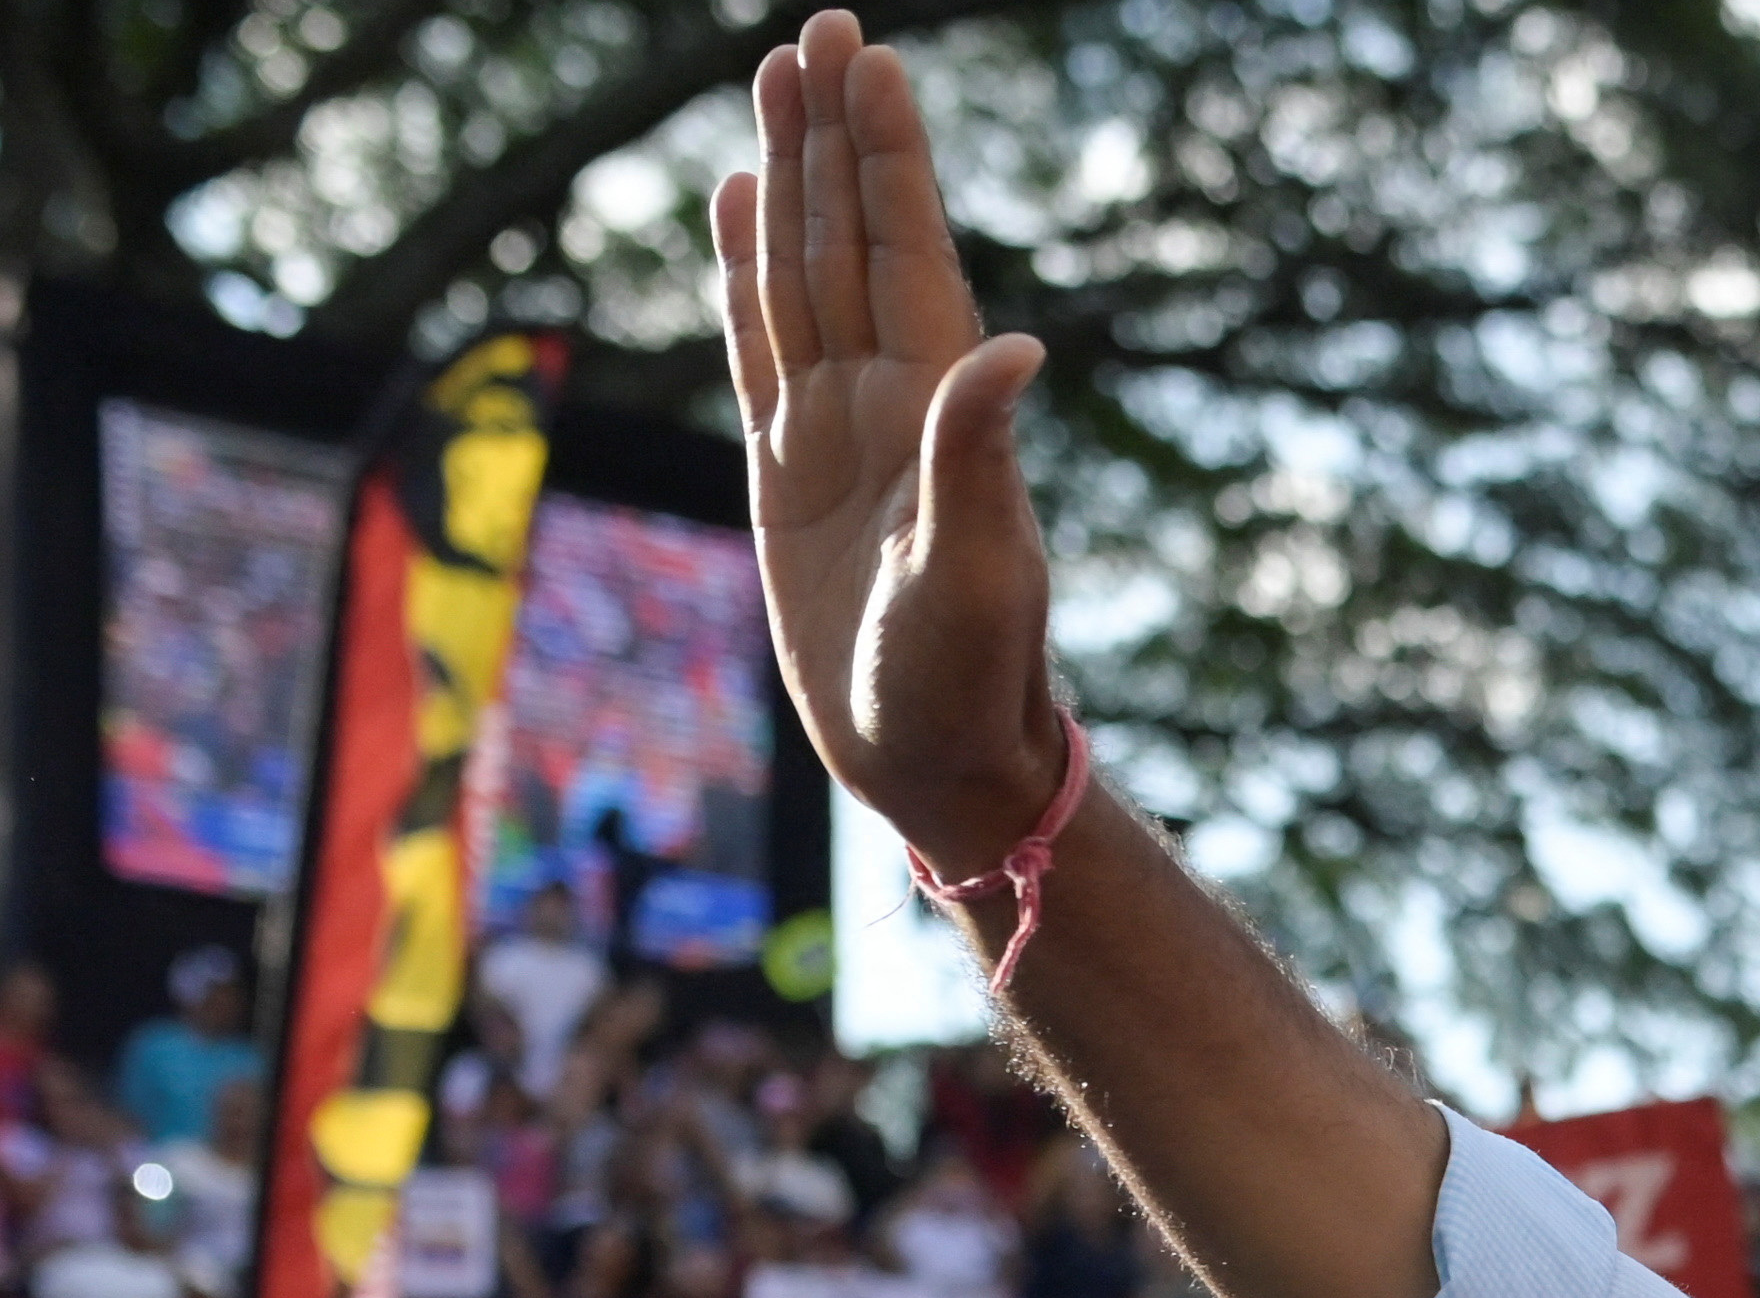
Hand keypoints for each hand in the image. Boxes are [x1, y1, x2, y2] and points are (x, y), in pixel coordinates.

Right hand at [712, 13, 1070, 868]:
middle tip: (822, 26)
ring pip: (805, 270)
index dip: (889, 157)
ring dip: (796, 178)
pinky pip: (760, 342)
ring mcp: (835, 427)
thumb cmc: (970, 682)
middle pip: (852, 235)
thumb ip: (978, 459)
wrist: (938, 763)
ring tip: (780, 81)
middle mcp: (889, 399)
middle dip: (838, 134)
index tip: (872, 59)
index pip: (906, 251)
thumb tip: (1016, 348)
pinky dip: (751, 268)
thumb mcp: (976, 573)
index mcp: (937, 408)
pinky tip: (743, 205)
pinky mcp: (787, 468)